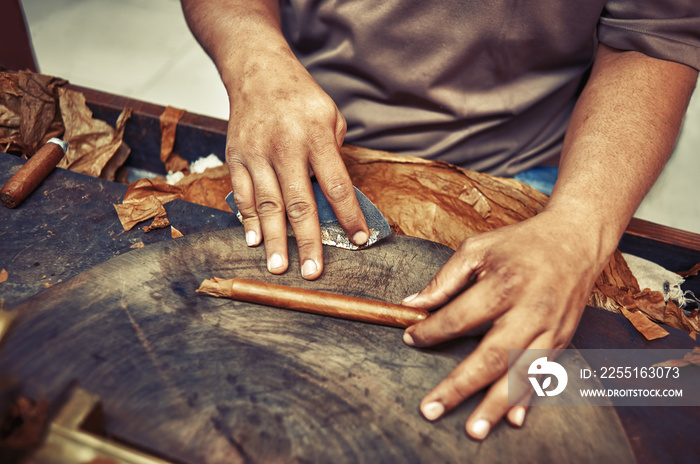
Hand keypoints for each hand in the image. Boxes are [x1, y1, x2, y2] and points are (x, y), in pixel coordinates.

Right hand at [224, 48, 368, 278]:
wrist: (258, 72)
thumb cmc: (301, 98)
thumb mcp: (330, 117)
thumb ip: (334, 156)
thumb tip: (337, 199)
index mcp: (315, 135)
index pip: (336, 184)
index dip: (349, 215)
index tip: (359, 239)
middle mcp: (284, 146)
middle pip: (299, 202)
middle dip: (307, 240)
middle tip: (312, 271)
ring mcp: (256, 152)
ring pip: (267, 204)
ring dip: (274, 240)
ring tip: (279, 267)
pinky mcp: (235, 157)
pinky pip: (242, 195)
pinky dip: (248, 220)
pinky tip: (255, 242)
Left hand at [401, 211, 604, 438]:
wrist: (575, 239)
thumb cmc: (521, 244)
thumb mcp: (478, 249)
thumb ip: (444, 279)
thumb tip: (411, 304)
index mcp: (504, 285)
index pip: (459, 317)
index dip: (431, 331)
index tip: (410, 338)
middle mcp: (529, 311)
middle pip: (490, 356)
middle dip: (459, 386)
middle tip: (431, 409)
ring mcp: (549, 329)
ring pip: (518, 374)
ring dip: (494, 405)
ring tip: (472, 429)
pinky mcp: (562, 339)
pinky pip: (543, 374)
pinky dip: (527, 398)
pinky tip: (512, 419)